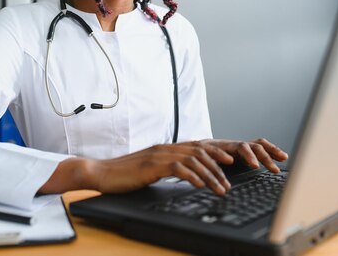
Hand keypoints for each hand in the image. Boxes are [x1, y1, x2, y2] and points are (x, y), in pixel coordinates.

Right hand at [87, 138, 287, 194]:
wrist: (103, 173)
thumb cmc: (127, 174)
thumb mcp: (153, 169)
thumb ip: (171, 168)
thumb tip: (190, 175)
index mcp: (170, 148)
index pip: (200, 147)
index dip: (218, 154)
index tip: (235, 163)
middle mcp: (168, 147)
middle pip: (202, 151)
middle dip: (221, 166)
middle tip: (232, 182)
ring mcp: (160, 154)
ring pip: (194, 160)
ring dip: (211, 175)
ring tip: (221, 189)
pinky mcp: (152, 165)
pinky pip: (178, 168)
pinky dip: (193, 177)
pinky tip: (201, 186)